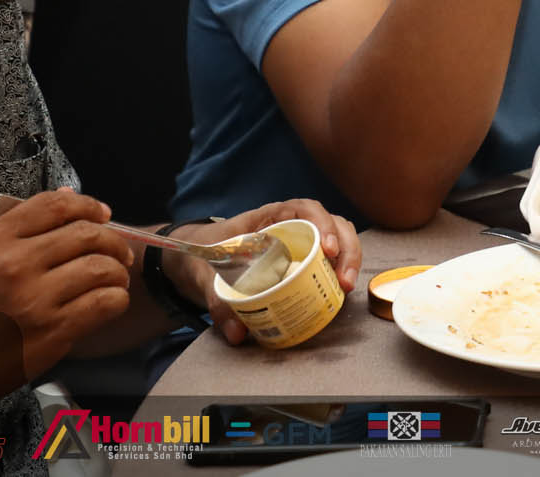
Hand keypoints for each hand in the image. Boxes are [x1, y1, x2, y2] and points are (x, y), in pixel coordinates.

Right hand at [0, 188, 134, 387]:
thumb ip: (23, 228)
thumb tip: (72, 197)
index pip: (55, 205)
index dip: (88, 205)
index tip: (103, 214)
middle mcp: (16, 265)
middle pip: (87, 234)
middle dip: (112, 239)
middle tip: (118, 251)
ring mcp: (37, 300)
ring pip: (102, 268)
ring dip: (118, 271)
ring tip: (116, 277)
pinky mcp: (53, 332)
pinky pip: (104, 303)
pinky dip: (116, 298)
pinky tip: (110, 301)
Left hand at [164, 200, 362, 345]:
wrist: (191, 260)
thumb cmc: (201, 255)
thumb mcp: (204, 274)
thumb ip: (217, 301)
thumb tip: (238, 333)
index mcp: (269, 217)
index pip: (305, 208)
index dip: (322, 223)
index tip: (327, 248)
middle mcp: (290, 226)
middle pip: (332, 224)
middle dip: (346, 248)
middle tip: (344, 280)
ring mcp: (298, 244)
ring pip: (335, 241)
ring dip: (348, 261)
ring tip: (346, 288)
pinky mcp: (300, 263)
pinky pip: (326, 262)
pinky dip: (337, 274)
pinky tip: (338, 294)